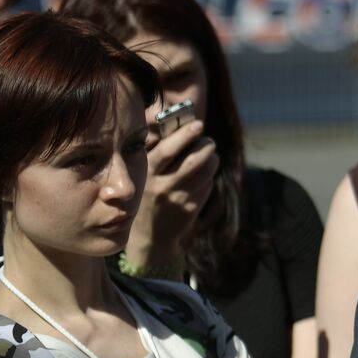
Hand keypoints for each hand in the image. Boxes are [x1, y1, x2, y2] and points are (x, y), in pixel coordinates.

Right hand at [123, 118, 218, 271]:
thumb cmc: (148, 193)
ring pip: (206, 171)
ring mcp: (178, 198)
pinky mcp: (191, 208)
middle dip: (206, 145)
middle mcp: (162, 186)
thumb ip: (159, 151)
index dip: (184, 135)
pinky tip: (203, 175)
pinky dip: (208, 176)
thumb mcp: (146, 174)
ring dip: (212, 159)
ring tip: (210, 155)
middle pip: (193, 161)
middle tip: (209, 140)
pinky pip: (207, 184)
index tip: (199, 123)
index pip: (168, 150)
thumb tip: (180, 123)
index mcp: (148, 173)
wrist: (149, 234)